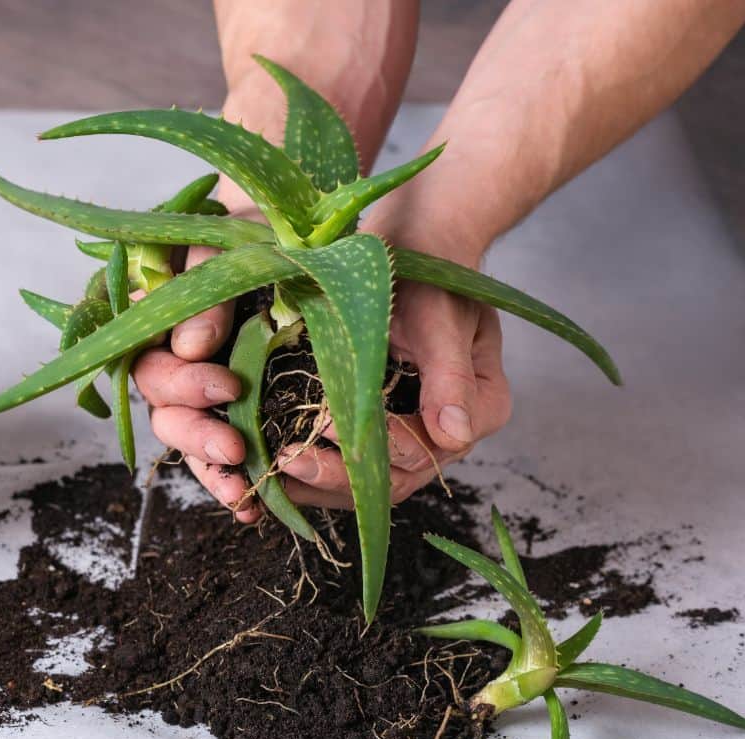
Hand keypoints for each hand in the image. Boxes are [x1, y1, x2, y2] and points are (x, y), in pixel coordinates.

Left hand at [132, 199, 511, 517]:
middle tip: (287, 461)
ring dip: (315, 483)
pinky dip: (307, 471)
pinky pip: (342, 463)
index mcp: (477, 408)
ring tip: (268, 476)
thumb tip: (454, 434)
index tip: (332, 427)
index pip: (430, 449)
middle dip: (337, 475)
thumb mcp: (439, 316)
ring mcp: (408, 435)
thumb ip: (448, 375)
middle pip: (393, 478)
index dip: (382, 448)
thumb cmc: (428, 274)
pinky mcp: (372, 428)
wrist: (412, 249)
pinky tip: (267, 471)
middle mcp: (444, 432)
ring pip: (364, 482)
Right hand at [132, 218, 262, 522]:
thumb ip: (206, 288)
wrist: (299, 230)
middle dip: (197, 432)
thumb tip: (191, 347)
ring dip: (212, 469)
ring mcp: (201, 390)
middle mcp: (171, 360)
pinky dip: (233, 483)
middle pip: (163, 409)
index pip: (150, 364)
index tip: (227, 384)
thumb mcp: (230, 239)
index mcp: (156, 319)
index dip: (183, 384)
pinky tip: (253, 509)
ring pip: (188, 441)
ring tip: (242, 491)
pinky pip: (222, 455)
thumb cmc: (256, 227)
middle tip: (236, 446)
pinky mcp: (233, 410)